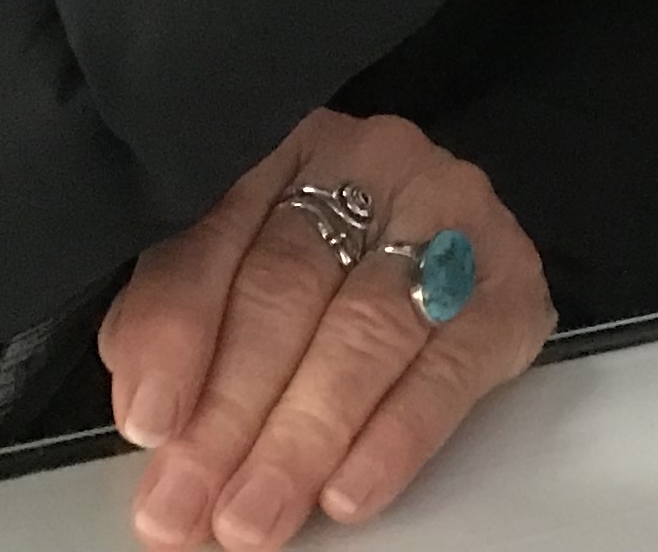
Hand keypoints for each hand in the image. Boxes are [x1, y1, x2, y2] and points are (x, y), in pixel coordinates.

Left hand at [103, 110, 552, 551]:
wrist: (436, 245)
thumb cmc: (313, 270)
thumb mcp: (225, 268)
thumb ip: (175, 318)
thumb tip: (148, 405)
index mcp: (281, 144)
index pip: (215, 230)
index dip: (177, 333)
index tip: (149, 423)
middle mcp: (370, 162)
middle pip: (288, 286)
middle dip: (229, 411)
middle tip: (186, 505)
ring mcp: (450, 215)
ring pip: (365, 329)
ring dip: (302, 438)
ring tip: (254, 514)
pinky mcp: (509, 285)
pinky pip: (451, 368)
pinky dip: (395, 438)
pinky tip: (348, 490)